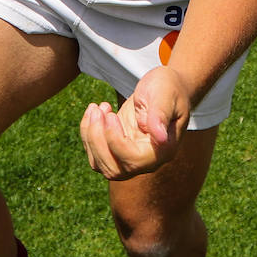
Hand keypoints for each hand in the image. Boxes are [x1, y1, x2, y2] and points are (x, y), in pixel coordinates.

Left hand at [80, 66, 190, 180]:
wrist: (165, 86)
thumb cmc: (168, 88)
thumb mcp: (164, 95)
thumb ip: (160, 115)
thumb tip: (161, 139)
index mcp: (163, 150)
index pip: (133, 160)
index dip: (115, 141)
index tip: (110, 115)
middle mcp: (146, 160)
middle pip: (114, 170)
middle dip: (97, 141)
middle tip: (97, 110)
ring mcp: (130, 156)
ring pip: (100, 164)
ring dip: (90, 136)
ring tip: (96, 108)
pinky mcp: (117, 148)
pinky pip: (96, 153)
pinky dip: (88, 133)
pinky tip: (95, 110)